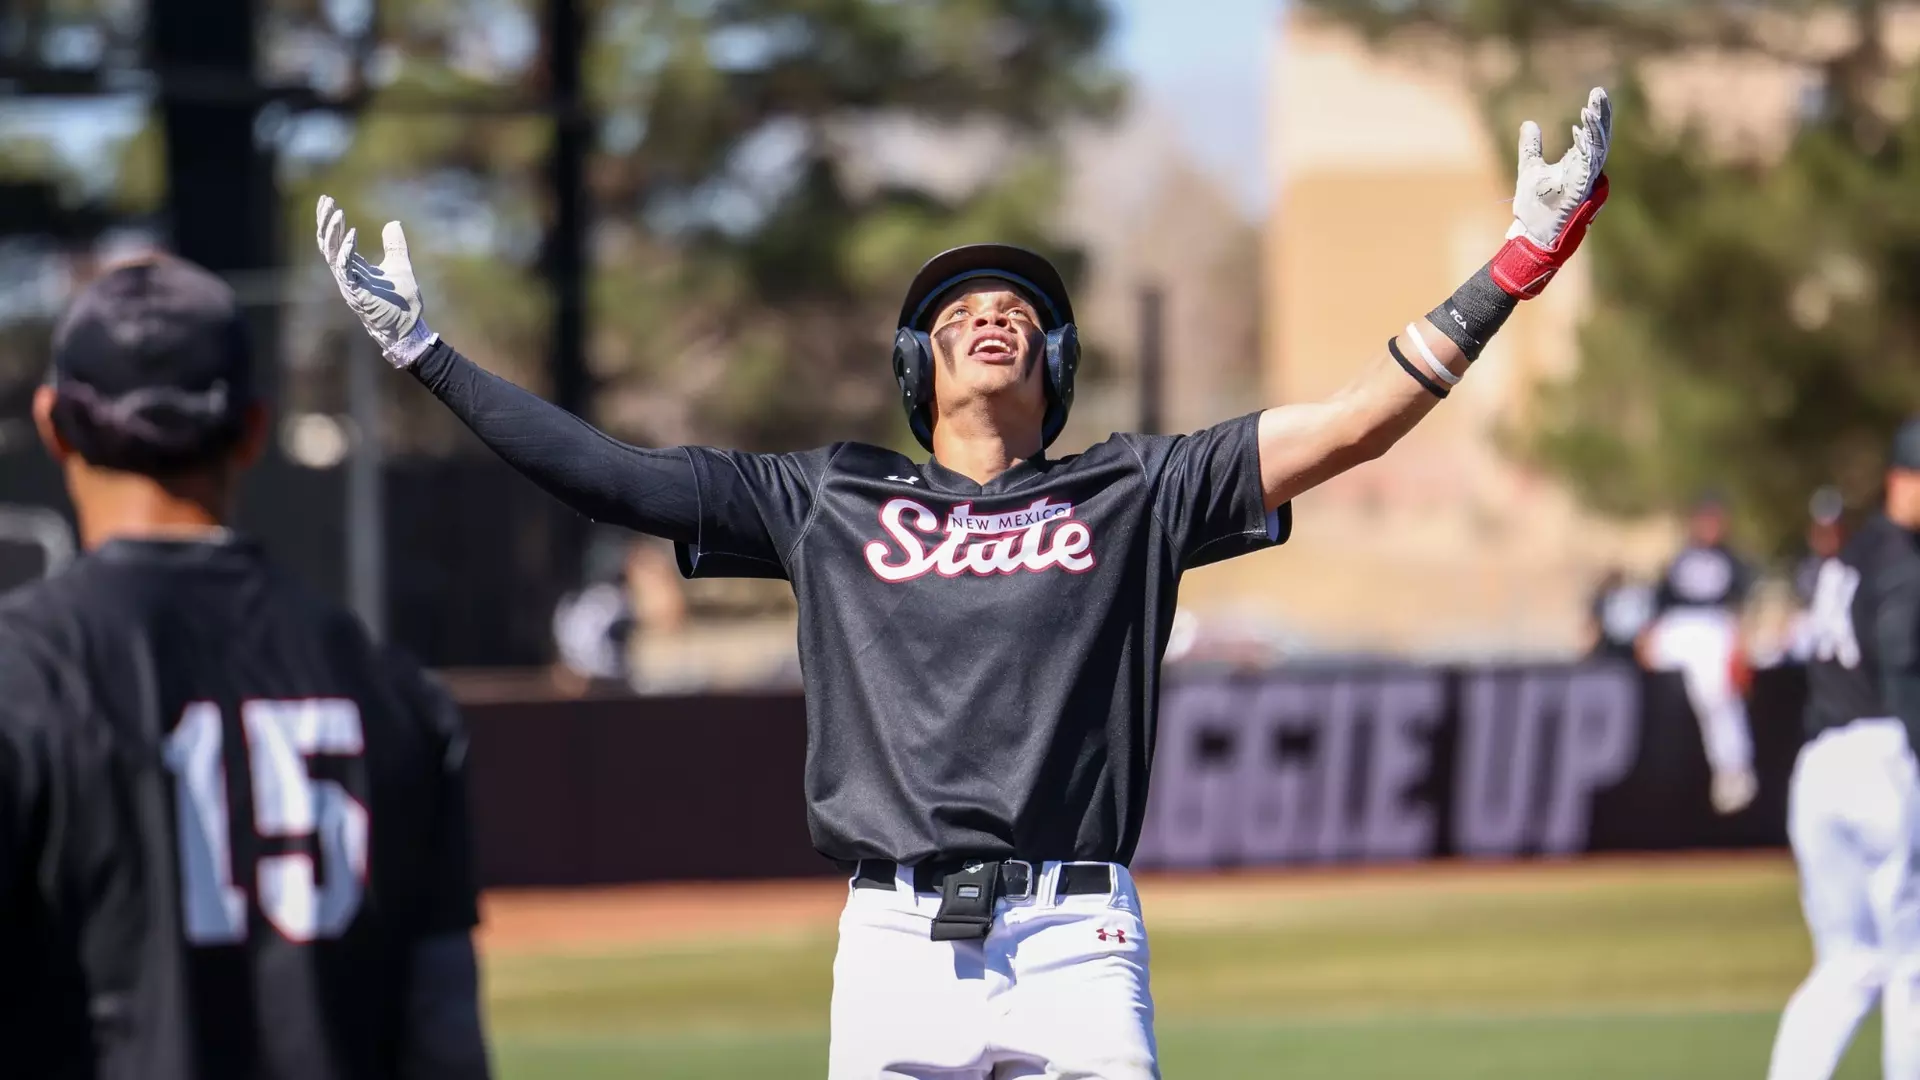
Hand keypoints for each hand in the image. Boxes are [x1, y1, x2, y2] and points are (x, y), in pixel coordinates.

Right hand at [316, 195, 436, 367]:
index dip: (331, 222)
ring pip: (331, 254)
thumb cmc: (403, 304)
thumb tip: (393, 223)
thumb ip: (395, 246)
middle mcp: (347, 276)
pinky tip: (352, 234)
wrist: (409, 328)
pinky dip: (347, 251)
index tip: (329, 201)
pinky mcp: (356, 293)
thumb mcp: (401, 266)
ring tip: (336, 212)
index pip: (335, 242)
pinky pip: (345, 269)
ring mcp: (349, 285)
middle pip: (327, 245)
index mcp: (354, 269)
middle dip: (324, 222)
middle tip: (326, 201)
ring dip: (332, 233)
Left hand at [1491, 87, 1612, 298]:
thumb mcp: (1530, 169)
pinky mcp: (1580, 188)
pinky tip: (1580, 127)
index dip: (1594, 115)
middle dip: (1601, 115)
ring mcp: (1586, 179)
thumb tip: (1529, 123)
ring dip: (1595, 126)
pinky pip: (1588, 162)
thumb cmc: (1534, 208)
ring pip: (1598, 147)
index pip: (1591, 135)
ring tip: (1591, 105)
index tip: (1594, 94)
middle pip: (1600, 137)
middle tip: (1599, 92)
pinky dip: (1585, 144)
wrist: (1531, 234)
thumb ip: (1531, 147)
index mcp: (1578, 164)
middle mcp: (1586, 170)